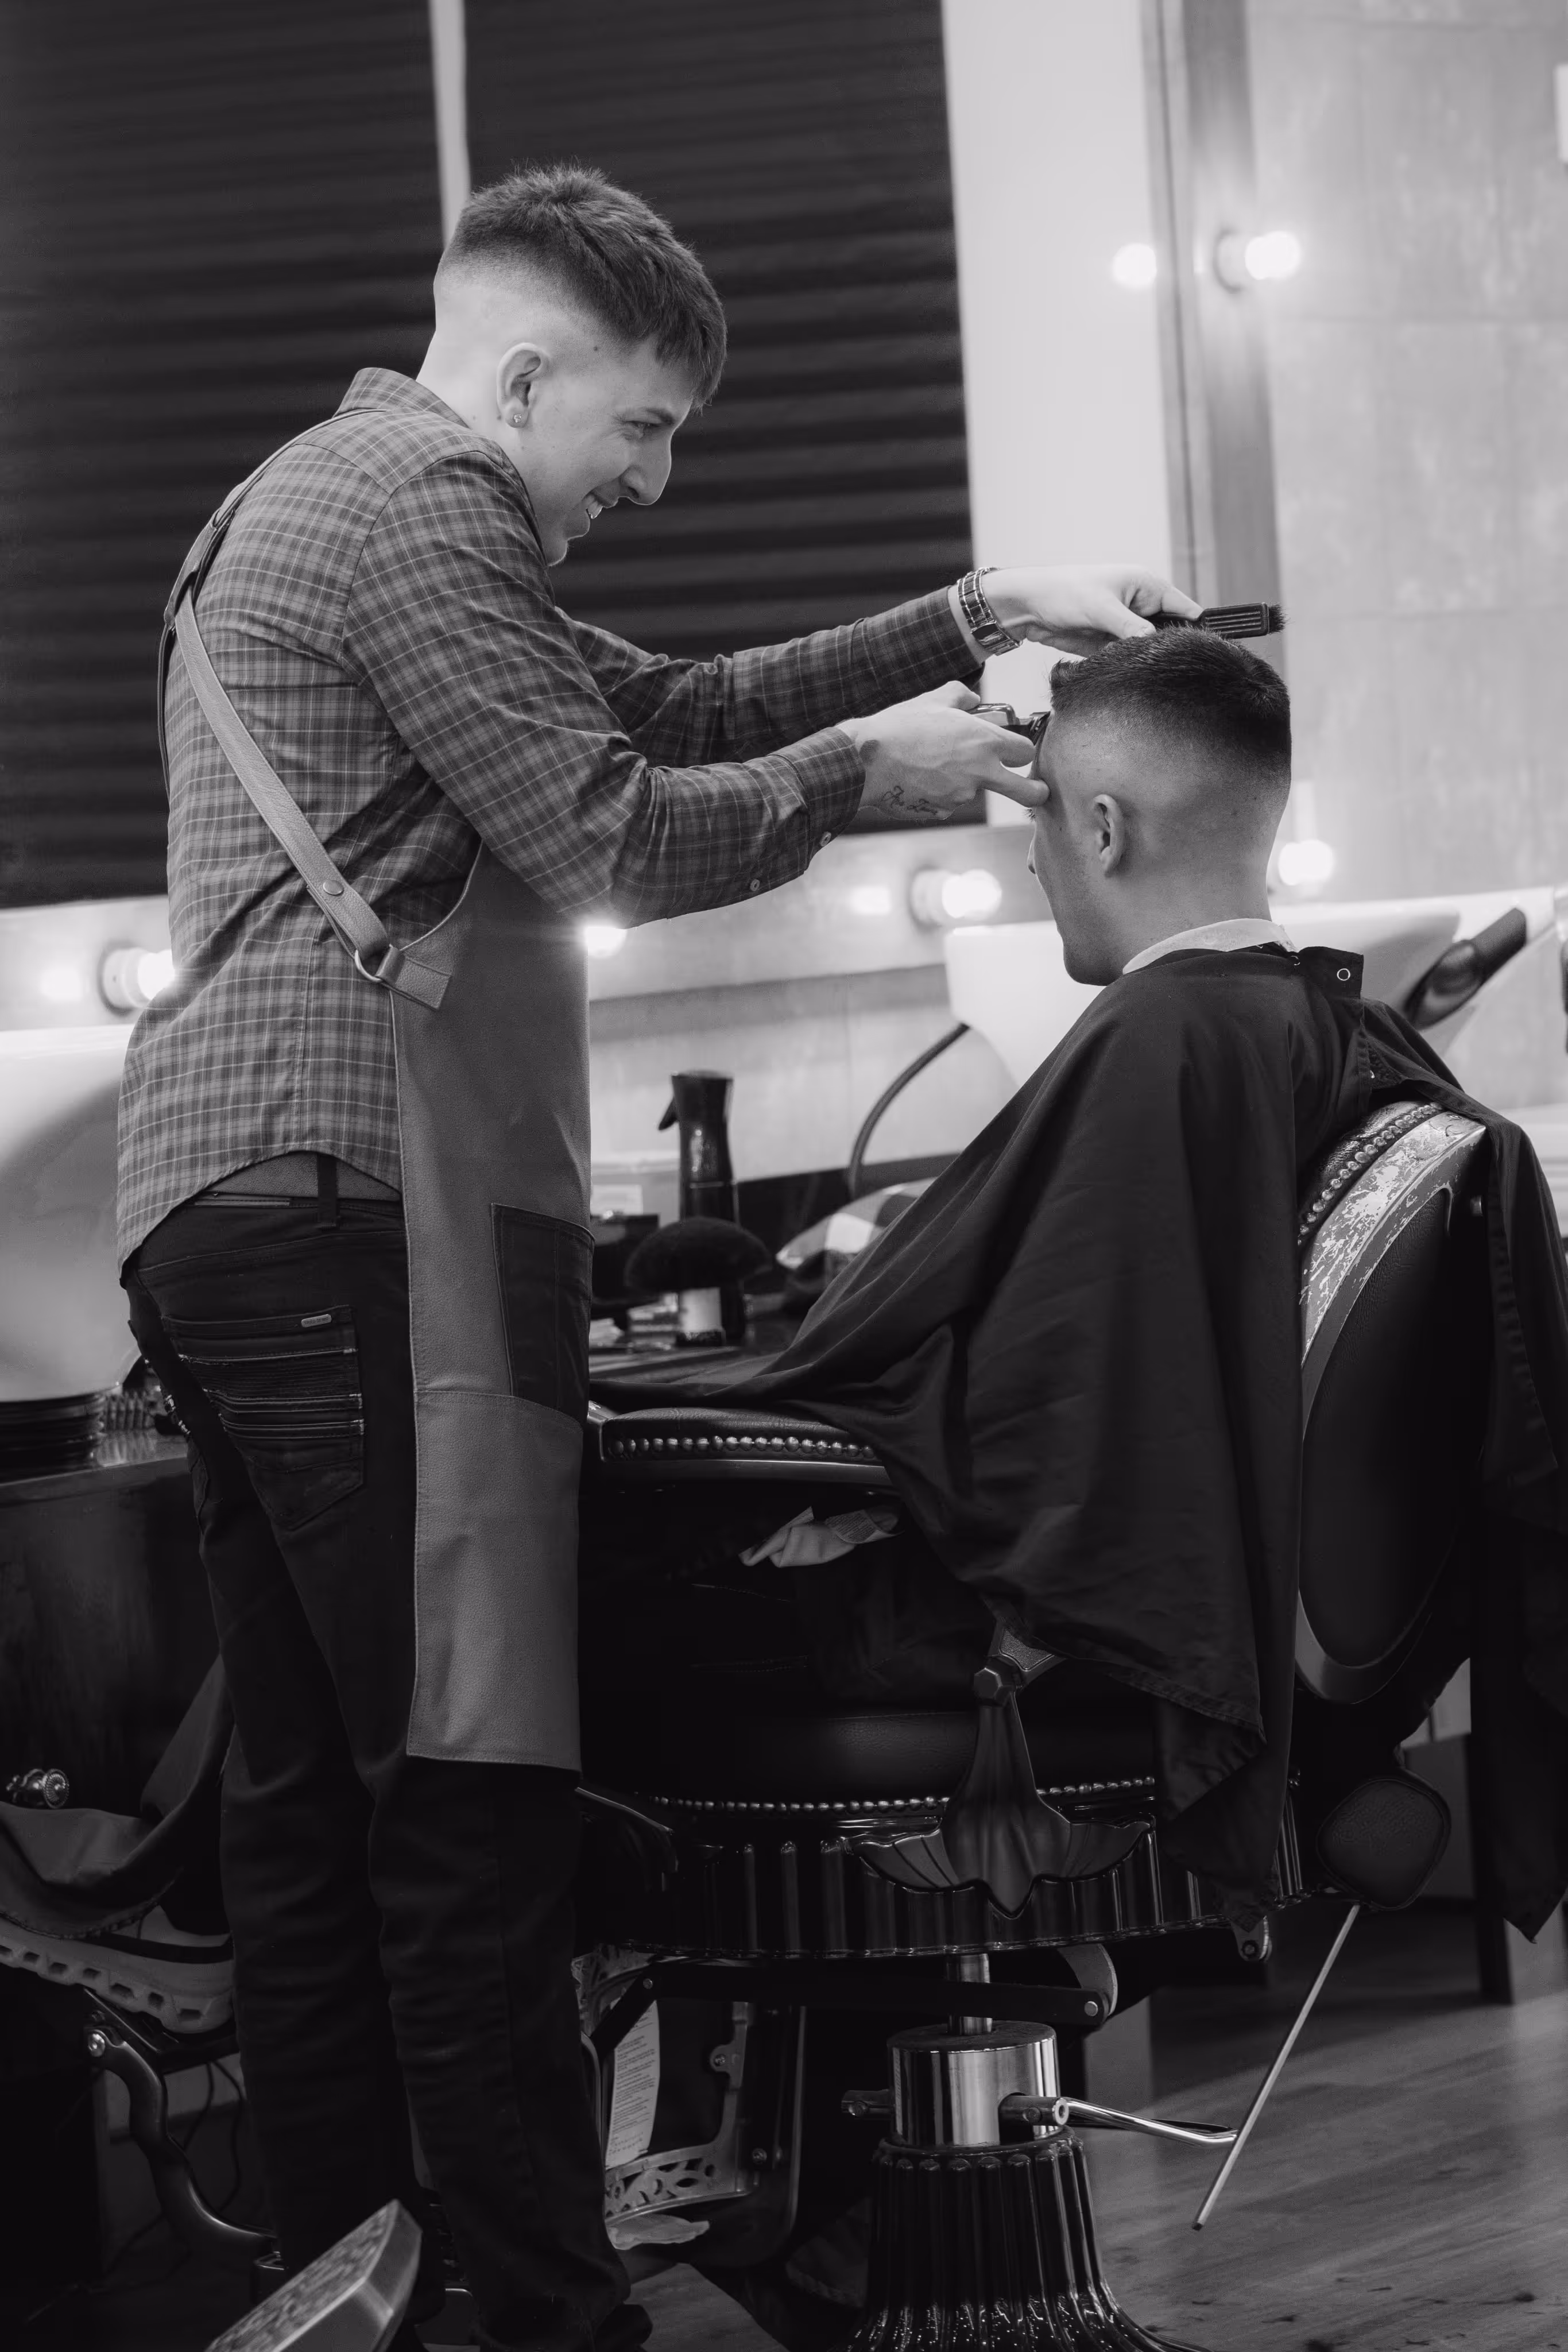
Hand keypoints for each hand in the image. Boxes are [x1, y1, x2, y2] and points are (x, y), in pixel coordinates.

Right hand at [837, 682, 1045, 822]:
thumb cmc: (901, 726)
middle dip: (1036, 792)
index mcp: (985, 741)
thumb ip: (961, 696)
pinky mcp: (942, 810)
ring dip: (964, 782)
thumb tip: (972, 700)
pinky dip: (939, 793)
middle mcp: (980, 772)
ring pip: (975, 791)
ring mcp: (962, 795)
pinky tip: (919, 778)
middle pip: (1025, 791)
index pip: (1025, 751)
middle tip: (1038, 792)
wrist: (868, 760)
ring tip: (930, 764)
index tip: (1018, 753)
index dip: (1022, 751)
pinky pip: (948, 802)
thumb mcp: (935, 699)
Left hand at [980, 567, 1202, 657]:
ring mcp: (1125, 625)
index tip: (1199, 653)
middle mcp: (1140, 605)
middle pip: (1168, 633)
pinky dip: (1126, 666)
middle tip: (1167, 669)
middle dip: (1165, 650)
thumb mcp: (1103, 608)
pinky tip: (1124, 673)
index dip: (1194, 629)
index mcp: (1147, 586)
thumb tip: (1156, 646)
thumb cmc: (1063, 592)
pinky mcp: (1109, 642)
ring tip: (1143, 672)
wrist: (1027, 606)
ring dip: (1143, 660)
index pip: (1184, 608)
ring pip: (1147, 649)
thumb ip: (1132, 628)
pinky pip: (1127, 658)